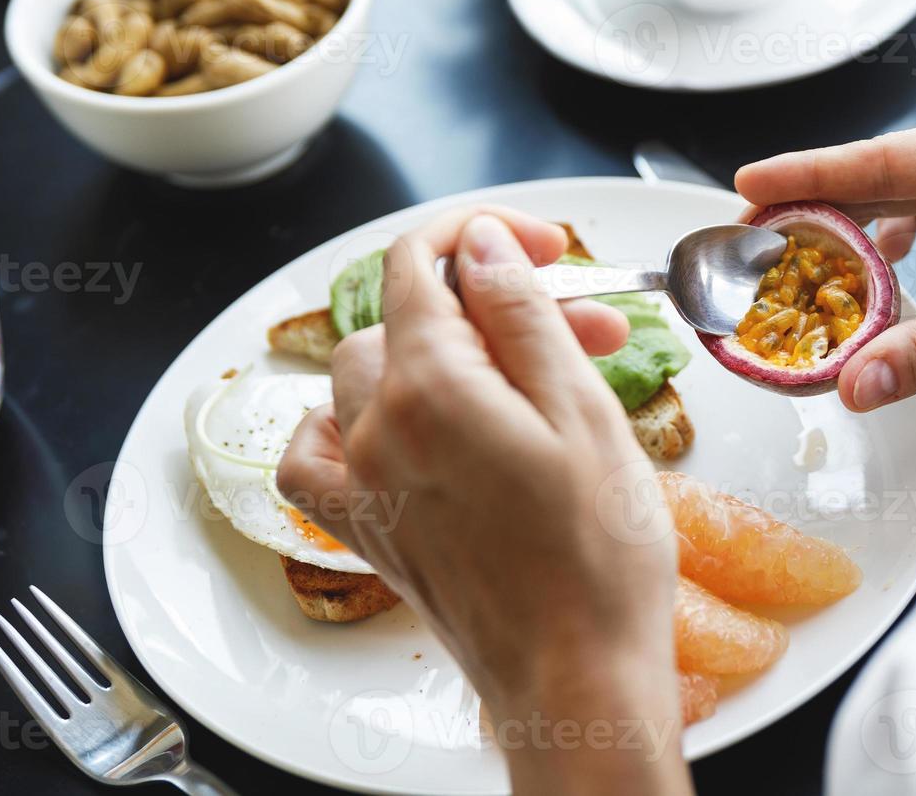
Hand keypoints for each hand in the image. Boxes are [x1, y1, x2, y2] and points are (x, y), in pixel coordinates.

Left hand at [277, 208, 689, 794]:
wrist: (577, 677)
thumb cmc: (597, 555)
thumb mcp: (582, 411)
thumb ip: (520, 314)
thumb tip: (479, 244)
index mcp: (432, 386)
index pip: (421, 264)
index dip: (482, 238)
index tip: (539, 247)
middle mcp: (376, 428)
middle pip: (411, 318)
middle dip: (495, 305)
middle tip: (584, 330)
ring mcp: (363, 482)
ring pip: (369, 372)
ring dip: (443, 355)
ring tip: (523, 384)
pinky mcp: (368, 530)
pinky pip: (318, 455)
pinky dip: (347, 423)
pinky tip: (397, 426)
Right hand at [736, 102, 915, 407]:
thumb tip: (853, 382)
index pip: (890, 158)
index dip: (813, 173)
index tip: (749, 180)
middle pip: (890, 175)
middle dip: (824, 208)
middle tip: (754, 235)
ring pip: (908, 199)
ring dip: (857, 234)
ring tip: (796, 262)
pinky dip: (895, 251)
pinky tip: (866, 279)